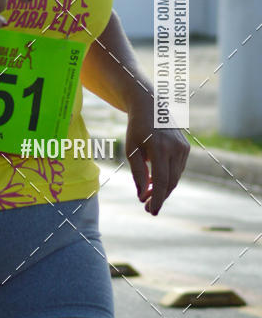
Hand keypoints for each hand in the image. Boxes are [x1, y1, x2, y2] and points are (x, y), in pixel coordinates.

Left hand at [125, 100, 189, 214]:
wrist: (151, 106)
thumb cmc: (137, 129)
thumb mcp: (131, 150)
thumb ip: (138, 173)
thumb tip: (142, 196)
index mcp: (160, 148)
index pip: (161, 180)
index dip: (158, 199)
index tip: (152, 211)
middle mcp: (175, 148)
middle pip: (170, 182)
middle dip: (160, 197)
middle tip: (147, 209)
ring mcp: (183, 148)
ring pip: (175, 177)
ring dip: (164, 189)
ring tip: (149, 197)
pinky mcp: (186, 148)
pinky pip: (177, 169)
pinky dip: (168, 178)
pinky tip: (156, 182)